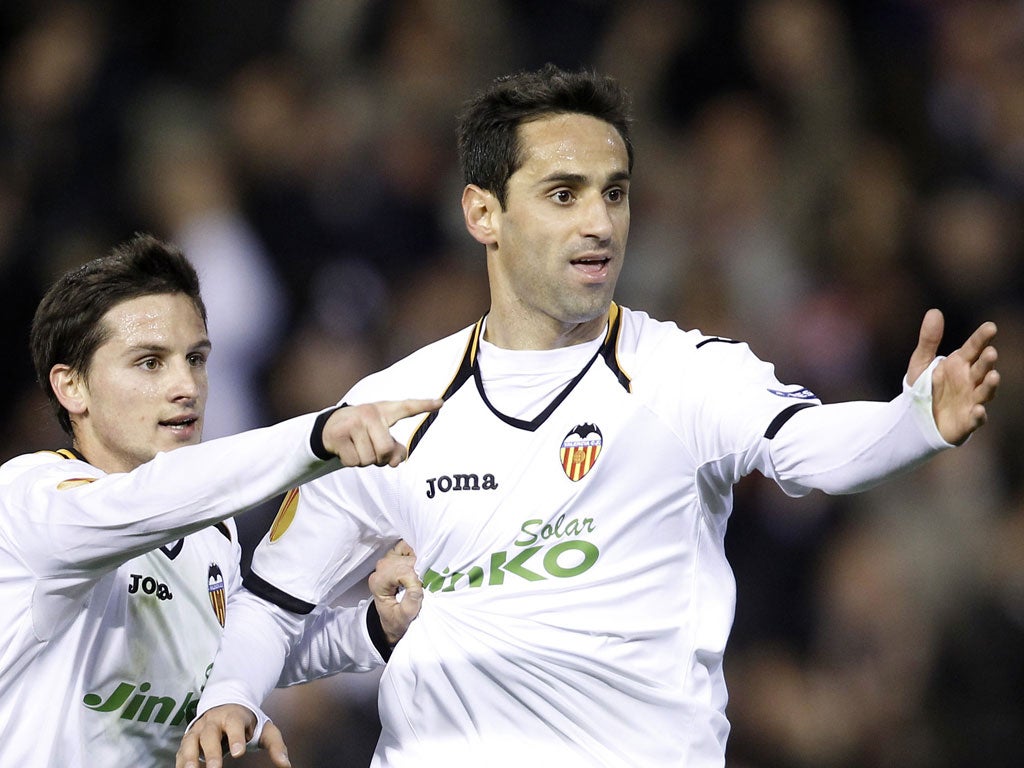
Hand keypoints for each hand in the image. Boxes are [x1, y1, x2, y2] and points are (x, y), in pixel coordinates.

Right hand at [176, 705, 290, 767]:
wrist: (226, 706)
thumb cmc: (247, 723)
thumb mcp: (265, 730)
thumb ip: (276, 746)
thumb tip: (286, 765)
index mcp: (233, 716)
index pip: (235, 725)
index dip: (236, 737)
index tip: (239, 752)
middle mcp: (213, 721)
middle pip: (210, 734)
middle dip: (210, 752)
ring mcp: (198, 730)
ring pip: (190, 742)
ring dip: (189, 758)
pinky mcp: (188, 740)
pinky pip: (181, 751)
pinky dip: (180, 762)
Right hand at [323, 399, 442, 466]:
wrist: (330, 427)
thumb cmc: (363, 433)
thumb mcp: (380, 436)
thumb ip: (394, 449)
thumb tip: (396, 461)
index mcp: (384, 410)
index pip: (407, 407)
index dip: (424, 406)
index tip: (441, 403)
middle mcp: (370, 413)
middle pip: (386, 450)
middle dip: (381, 459)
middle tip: (373, 451)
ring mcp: (353, 422)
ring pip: (368, 459)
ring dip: (364, 461)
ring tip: (358, 448)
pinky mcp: (338, 434)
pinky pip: (353, 461)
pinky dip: (351, 462)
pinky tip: (346, 450)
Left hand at [370, 540, 423, 645]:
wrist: (391, 620)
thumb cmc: (396, 619)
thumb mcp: (403, 617)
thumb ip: (410, 603)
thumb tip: (417, 586)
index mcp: (378, 582)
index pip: (402, 572)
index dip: (415, 581)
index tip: (420, 592)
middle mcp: (381, 568)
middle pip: (406, 561)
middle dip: (418, 571)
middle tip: (423, 584)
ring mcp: (387, 560)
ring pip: (408, 552)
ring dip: (417, 562)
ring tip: (421, 576)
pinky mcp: (394, 556)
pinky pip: (405, 546)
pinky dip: (414, 552)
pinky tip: (418, 565)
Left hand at [906, 308, 998, 444]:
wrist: (918, 418)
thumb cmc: (924, 387)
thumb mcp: (921, 362)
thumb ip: (928, 339)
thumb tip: (934, 311)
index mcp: (960, 364)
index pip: (974, 348)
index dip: (982, 338)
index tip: (990, 327)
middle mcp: (970, 380)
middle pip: (981, 369)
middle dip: (987, 361)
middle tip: (990, 352)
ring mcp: (971, 400)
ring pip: (984, 391)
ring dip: (990, 385)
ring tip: (994, 376)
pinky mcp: (968, 420)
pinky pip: (975, 418)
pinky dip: (978, 415)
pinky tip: (978, 410)